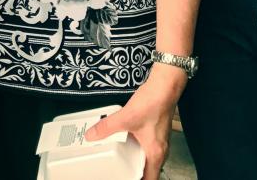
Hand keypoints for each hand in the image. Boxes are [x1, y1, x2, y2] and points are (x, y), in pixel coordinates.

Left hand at [84, 65, 184, 179]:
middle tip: (121, 172)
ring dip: (137, 160)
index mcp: (155, 154)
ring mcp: (160, 140)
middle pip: (149, 170)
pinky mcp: (157, 130)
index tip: (126, 179)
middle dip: (135, 173)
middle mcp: (161, 150)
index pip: (151, 179)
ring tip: (122, 159)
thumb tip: (91, 135)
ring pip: (149, 158)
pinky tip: (128, 140)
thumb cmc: (152, 103)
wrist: (165, 85)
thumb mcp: (126, 117)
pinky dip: (138, 148)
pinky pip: (148, 146)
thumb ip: (107, 127)